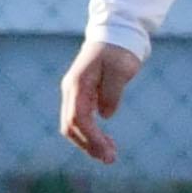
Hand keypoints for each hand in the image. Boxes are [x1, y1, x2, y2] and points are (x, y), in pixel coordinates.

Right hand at [57, 36, 141, 163]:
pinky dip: (91, 134)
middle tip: (110, 159)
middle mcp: (71, 90)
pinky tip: (107, 142)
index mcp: (78, 84)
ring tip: (110, 155)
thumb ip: (112, 92)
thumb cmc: (119, 50)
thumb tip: (105, 115)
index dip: (91, 138)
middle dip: (88, 145)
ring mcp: (75, 93)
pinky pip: (81, 120)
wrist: (116, 33)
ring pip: (74, 125)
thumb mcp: (121, 69)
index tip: (107, 152)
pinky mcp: (83, 95)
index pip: (78, 118)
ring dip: (89, 142)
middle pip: (71, 126)